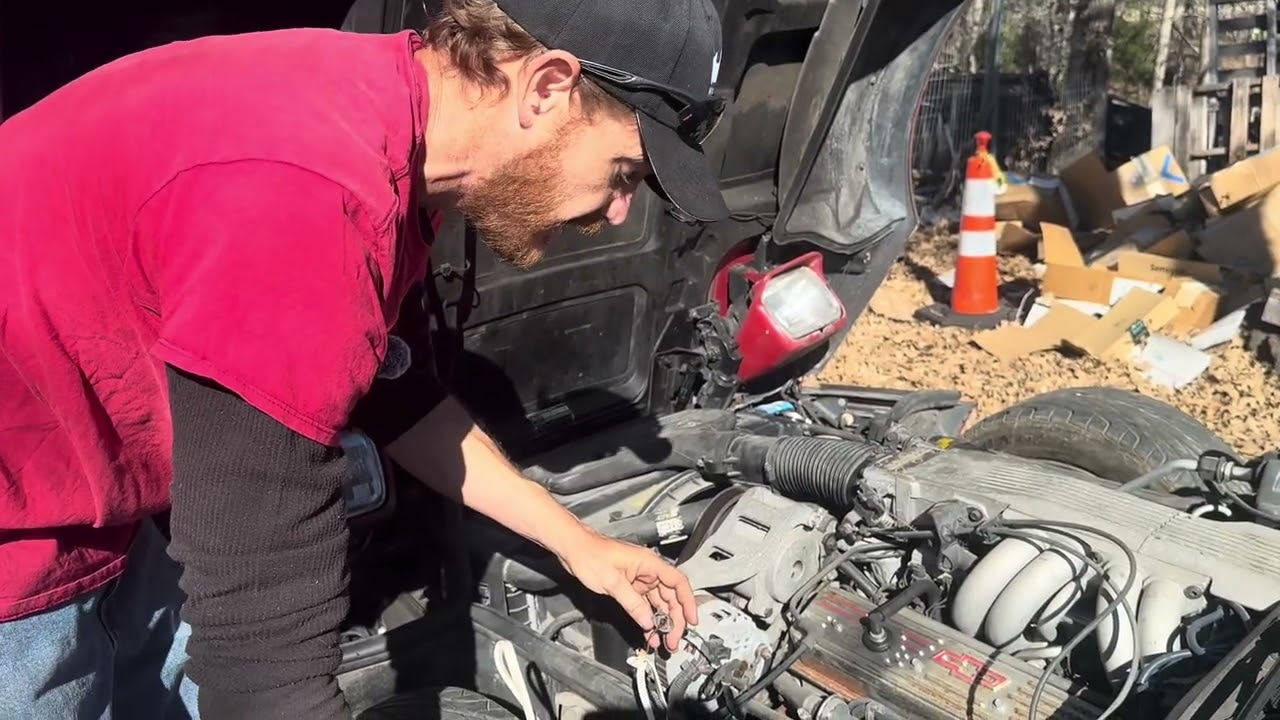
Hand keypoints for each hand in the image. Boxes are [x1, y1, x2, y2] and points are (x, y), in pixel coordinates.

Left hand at [555, 530, 698, 650]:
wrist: (574, 550)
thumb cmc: (591, 555)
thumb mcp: (613, 582)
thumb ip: (633, 603)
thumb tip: (648, 621)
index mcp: (649, 564)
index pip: (678, 583)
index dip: (688, 602)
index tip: (692, 620)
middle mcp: (648, 571)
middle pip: (671, 597)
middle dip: (675, 619)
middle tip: (673, 640)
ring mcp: (639, 579)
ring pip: (658, 603)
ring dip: (662, 622)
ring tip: (663, 640)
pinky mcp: (630, 586)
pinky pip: (644, 605)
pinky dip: (648, 618)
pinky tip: (648, 631)